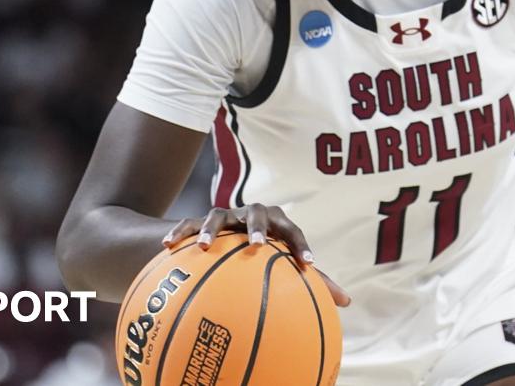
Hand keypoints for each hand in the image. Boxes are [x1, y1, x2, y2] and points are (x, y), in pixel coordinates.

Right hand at [161, 204, 350, 306]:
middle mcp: (250, 215)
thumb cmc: (264, 254)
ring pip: (218, 215)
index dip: (300, 243)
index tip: (309, 263)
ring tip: (205, 246)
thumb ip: (313, 282)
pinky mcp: (199, 222)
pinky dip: (179, 232)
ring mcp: (224, 217)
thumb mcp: (284, 265)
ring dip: (212, 228)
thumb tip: (347, 302)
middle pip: (257, 211)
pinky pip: (187, 224)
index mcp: (276, 224)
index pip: (292, 229)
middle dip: (258, 226)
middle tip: (258, 244)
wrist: (224, 235)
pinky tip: (167, 246)